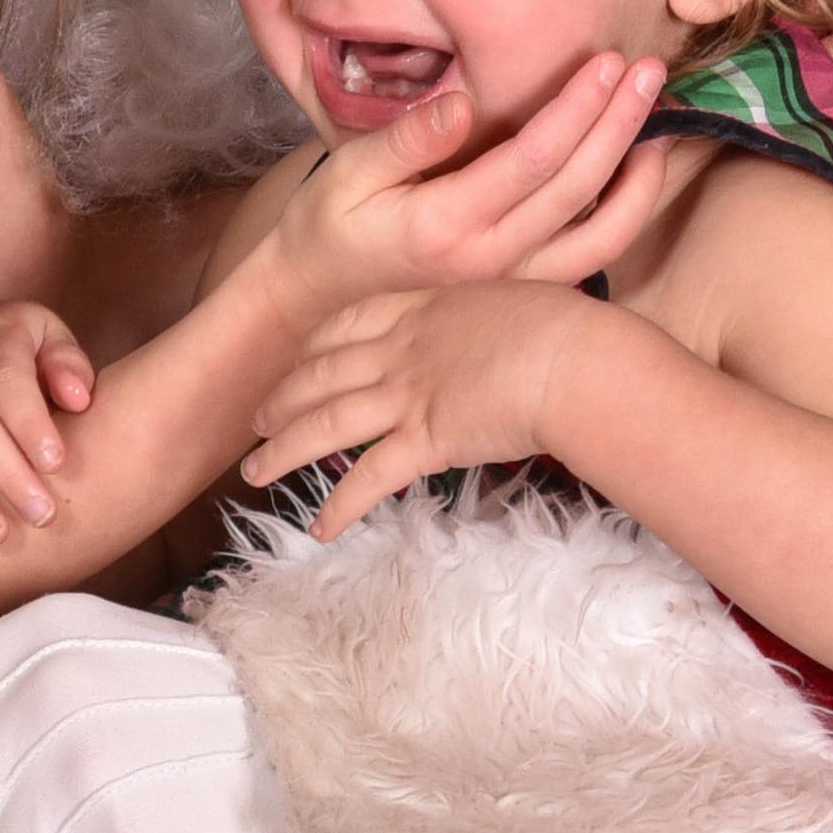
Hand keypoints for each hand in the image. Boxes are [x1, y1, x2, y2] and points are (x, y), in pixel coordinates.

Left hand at [247, 280, 601, 531]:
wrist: (577, 359)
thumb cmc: (568, 329)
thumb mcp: (514, 304)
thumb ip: (486, 322)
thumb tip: (498, 333)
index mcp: (424, 310)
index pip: (349, 324)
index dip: (313, 346)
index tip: (296, 360)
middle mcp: (403, 350)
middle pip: (320, 374)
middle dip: (281, 399)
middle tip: (256, 420)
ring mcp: (409, 395)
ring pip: (325, 424)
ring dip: (283, 450)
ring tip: (255, 471)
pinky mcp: (426, 442)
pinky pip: (369, 479)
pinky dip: (340, 506)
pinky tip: (320, 528)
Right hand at [257, 51, 698, 319]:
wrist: (319, 287)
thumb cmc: (330, 220)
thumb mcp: (347, 171)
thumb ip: (407, 140)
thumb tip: (462, 102)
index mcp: (446, 225)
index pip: (532, 161)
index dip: (576, 109)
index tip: (605, 62)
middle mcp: (490, 256)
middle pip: (577, 188)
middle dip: (618, 123)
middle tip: (646, 69)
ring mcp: (510, 273)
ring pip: (602, 233)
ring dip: (639, 175)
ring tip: (656, 118)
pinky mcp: (521, 276)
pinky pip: (592, 251)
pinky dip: (626, 211)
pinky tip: (639, 166)